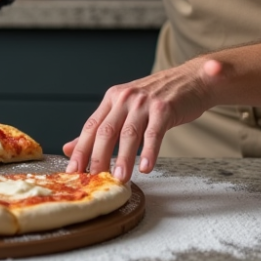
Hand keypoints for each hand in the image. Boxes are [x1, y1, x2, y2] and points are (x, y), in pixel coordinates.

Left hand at [62, 57, 219, 181]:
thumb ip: (100, 128)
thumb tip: (70, 148)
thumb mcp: (125, 108)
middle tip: (95, 181)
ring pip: (128, 134)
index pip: (90, 127)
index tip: (73, 172)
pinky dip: (149, 152)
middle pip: (106, 131)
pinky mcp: (164, 109)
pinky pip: (154, 133)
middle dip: (98, 158)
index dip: (80, 150)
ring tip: (120, 178)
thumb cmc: (157, 98)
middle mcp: (124, 99)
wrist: (191, 79)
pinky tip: (146, 167)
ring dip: (123, 158)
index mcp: (112, 99)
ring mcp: (144, 103)